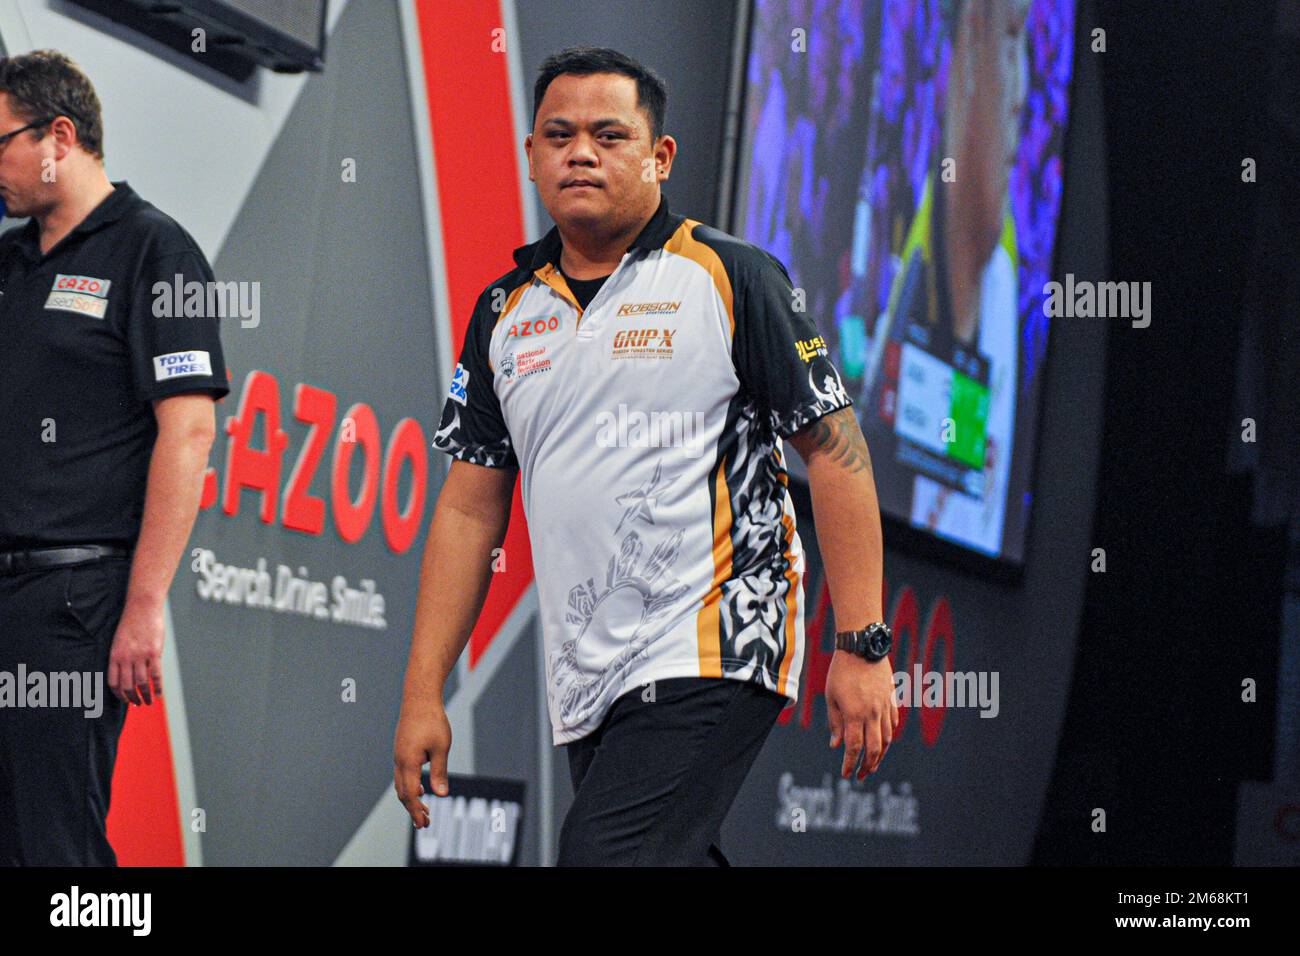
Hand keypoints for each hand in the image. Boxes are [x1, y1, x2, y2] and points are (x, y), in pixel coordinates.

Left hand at [107, 598, 164, 705]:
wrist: (142, 607)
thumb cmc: (132, 622)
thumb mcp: (120, 641)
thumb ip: (123, 657)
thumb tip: (128, 672)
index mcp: (115, 656)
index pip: (113, 682)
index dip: (119, 695)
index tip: (125, 700)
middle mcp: (126, 658)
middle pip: (127, 686)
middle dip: (132, 698)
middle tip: (138, 704)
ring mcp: (140, 656)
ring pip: (141, 683)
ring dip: (146, 696)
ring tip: (149, 702)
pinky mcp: (154, 653)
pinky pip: (156, 675)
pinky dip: (158, 687)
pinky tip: (159, 694)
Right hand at [393, 701, 451, 827]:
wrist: (419, 697)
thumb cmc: (432, 721)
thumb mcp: (441, 747)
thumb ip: (439, 772)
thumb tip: (441, 794)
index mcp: (408, 762)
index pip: (410, 795)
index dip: (416, 811)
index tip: (423, 823)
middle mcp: (399, 760)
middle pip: (402, 793)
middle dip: (413, 809)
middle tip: (424, 823)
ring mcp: (398, 755)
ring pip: (401, 784)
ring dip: (411, 799)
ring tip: (424, 810)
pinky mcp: (401, 749)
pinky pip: (402, 774)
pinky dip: (409, 786)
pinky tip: (420, 789)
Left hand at [826, 650, 898, 778]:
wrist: (862, 647)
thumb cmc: (841, 671)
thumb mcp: (831, 697)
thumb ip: (835, 722)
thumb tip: (835, 745)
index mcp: (855, 714)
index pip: (854, 748)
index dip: (850, 764)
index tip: (846, 774)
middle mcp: (873, 714)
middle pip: (874, 749)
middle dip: (868, 766)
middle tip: (861, 775)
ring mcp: (885, 707)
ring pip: (887, 739)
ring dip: (880, 755)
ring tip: (873, 764)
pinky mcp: (892, 699)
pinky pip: (893, 723)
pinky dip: (888, 736)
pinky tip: (882, 741)